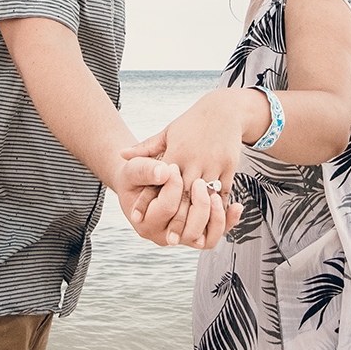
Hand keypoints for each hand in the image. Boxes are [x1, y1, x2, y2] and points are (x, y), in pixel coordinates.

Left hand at [120, 88, 258, 246]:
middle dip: (177, 218)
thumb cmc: (192, 123)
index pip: (161, 182)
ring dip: (197, 217)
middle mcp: (194, 160)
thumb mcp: (168, 132)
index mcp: (176, 153)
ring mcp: (213, 164)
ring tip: (190, 235)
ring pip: (204, 197)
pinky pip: (223, 191)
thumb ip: (145, 148)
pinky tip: (211, 221)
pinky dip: (218, 207)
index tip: (141, 219)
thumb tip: (121, 155)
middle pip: (184, 195)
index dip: (150, 200)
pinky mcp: (229, 167)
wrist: (225, 110)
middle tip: (170, 238)